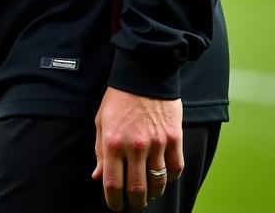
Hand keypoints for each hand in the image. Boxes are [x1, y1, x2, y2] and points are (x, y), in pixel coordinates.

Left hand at [92, 87, 182, 209]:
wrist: (143, 75)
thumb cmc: (118, 99)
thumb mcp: (101, 122)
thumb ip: (100, 151)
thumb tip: (98, 177)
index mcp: (113, 142)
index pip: (113, 183)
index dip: (114, 201)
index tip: (115, 206)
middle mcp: (135, 146)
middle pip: (138, 189)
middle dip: (135, 203)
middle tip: (134, 205)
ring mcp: (157, 144)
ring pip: (159, 183)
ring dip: (153, 194)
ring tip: (149, 194)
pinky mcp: (174, 139)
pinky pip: (176, 169)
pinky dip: (171, 178)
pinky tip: (164, 177)